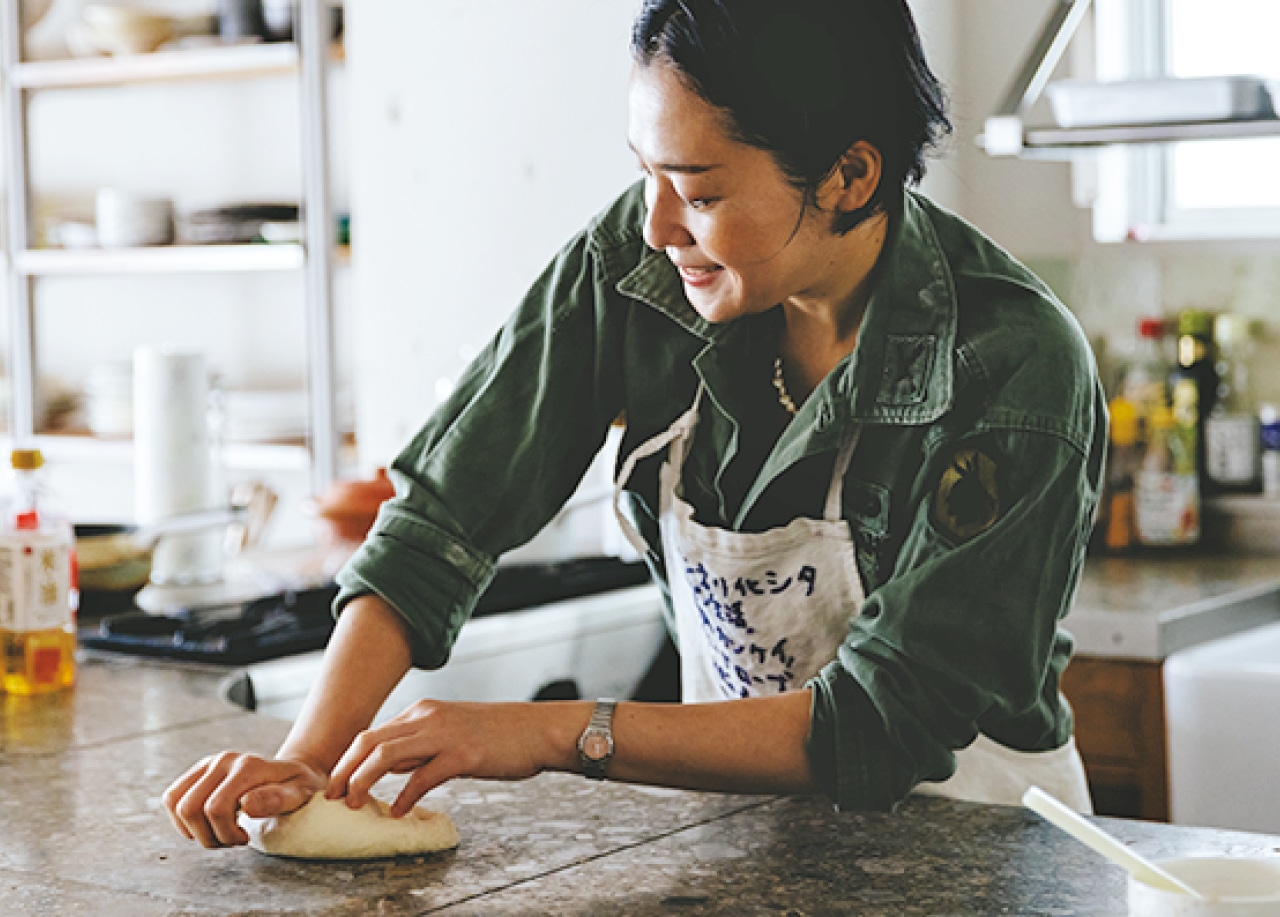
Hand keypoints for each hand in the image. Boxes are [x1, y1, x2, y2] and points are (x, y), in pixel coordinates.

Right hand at [163, 752, 326, 847]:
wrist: (290, 772)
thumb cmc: (296, 787)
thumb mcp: (299, 794)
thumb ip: (277, 799)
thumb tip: (247, 805)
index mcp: (248, 766)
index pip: (216, 808)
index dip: (226, 834)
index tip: (245, 838)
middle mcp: (224, 760)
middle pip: (190, 808)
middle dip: (208, 836)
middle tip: (233, 840)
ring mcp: (208, 763)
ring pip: (177, 804)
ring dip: (195, 830)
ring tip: (222, 832)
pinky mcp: (198, 771)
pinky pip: (172, 799)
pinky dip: (184, 821)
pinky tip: (209, 824)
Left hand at [327, 700, 572, 816]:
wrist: (538, 730)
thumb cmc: (498, 734)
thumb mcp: (451, 731)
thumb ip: (420, 745)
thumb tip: (391, 767)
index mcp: (424, 711)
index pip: (372, 733)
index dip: (349, 760)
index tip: (337, 784)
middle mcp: (428, 717)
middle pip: (370, 741)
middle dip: (345, 770)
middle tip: (332, 796)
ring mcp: (445, 734)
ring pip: (387, 755)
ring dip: (363, 781)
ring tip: (354, 804)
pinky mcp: (463, 754)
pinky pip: (423, 776)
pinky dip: (405, 796)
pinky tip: (399, 811)